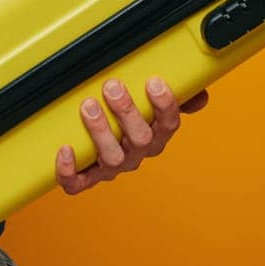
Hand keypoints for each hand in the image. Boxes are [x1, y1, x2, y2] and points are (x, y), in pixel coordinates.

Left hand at [55, 77, 209, 194]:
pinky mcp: (88, 177)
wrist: (102, 151)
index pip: (168, 124)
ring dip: (100, 132)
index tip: (154, 82)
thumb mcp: (155, 107)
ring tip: (88, 106)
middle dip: (127, 112)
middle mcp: (137, 153)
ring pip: (112, 158)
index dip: (164, 105)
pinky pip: (79, 183)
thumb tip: (200, 94)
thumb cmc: (132, 121)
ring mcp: (113, 167)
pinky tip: (65, 149)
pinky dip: (70, 171)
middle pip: (141, 139)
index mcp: (156, 136)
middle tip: (112, 87)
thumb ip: (179, 97)